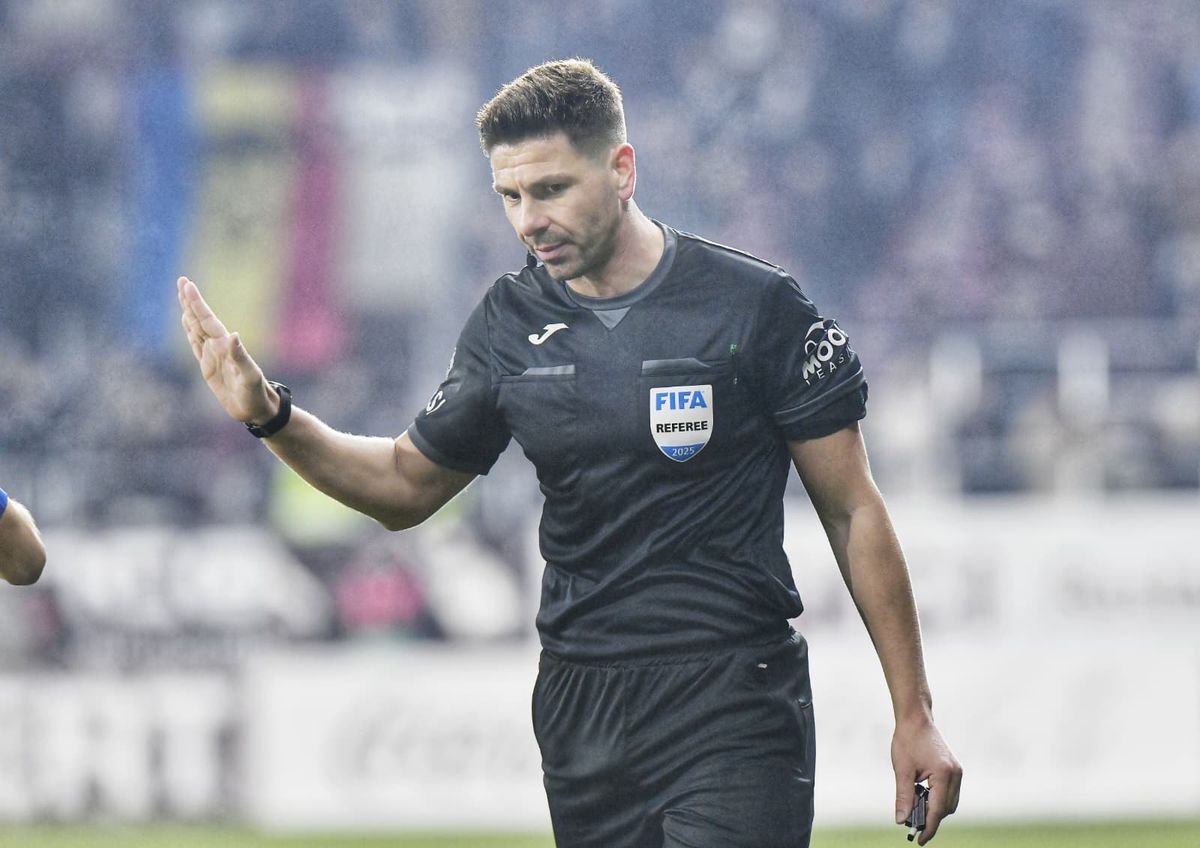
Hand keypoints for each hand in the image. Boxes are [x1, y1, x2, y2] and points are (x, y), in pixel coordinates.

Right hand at [177, 276, 279, 424]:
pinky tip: (186, 322)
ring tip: (182, 295)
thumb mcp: (249, 376)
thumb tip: (233, 335)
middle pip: (200, 320)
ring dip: (189, 312)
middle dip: (190, 301)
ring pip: (196, 329)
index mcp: (226, 347)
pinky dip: (189, 331)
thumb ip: (240, 356)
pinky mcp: (208, 367)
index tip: (187, 285)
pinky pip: (196, 345)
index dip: (197, 303)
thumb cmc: (255, 394)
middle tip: (181, 280)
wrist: (256, 409)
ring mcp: (213, 356)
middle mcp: (219, 347)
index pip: (208, 320)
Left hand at [892, 716, 961, 844]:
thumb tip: (901, 820)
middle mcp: (955, 774)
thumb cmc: (907, 740)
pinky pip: (949, 793)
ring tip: (915, 811)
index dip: (928, 828)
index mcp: (944, 774)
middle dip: (930, 819)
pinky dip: (937, 800)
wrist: (916, 719)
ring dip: (934, 810)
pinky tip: (922, 799)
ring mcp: (957, 772)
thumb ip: (903, 797)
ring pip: (949, 803)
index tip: (919, 841)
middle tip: (912, 826)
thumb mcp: (902, 770)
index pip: (937, 810)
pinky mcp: (954, 770)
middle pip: (945, 809)